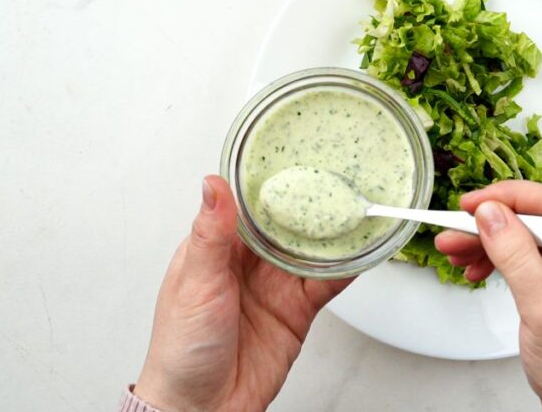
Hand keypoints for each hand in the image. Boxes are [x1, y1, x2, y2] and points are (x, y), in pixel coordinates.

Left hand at [134, 176, 351, 411]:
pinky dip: (346, 266)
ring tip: (356, 204)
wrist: (203, 409)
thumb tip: (212, 184)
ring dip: (332, 230)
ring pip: (310, 248)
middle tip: (336, 172)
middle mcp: (249, 263)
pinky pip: (327, 283)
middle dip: (309, 200)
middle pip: (286, 222)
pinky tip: (360, 249)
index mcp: (217, 248)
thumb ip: (210, 234)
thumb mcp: (194, 284)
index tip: (291, 154)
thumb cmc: (181, 350)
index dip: (269, 181)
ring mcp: (275, 286)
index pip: (247, 205)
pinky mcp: (297, 311)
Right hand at [435, 181, 541, 411]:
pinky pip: (532, 260)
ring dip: (493, 243)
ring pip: (531, 239)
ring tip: (456, 250)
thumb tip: (491, 214)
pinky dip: (503, 262)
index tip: (473, 202)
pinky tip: (477, 268)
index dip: (511, 197)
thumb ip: (516, 255)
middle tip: (456, 228)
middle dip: (494, 224)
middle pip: (540, 220)